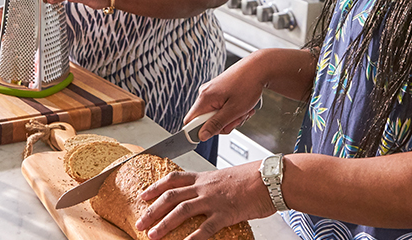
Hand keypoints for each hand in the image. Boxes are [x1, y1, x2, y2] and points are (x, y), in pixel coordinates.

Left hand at [136, 163, 274, 239]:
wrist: (271, 178)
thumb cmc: (254, 177)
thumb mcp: (228, 177)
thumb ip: (213, 186)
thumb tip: (205, 194)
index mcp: (205, 177)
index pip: (174, 178)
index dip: (156, 187)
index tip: (143, 195)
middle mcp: (205, 187)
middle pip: (171, 196)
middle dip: (152, 210)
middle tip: (140, 222)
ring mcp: (214, 200)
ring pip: (182, 210)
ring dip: (164, 224)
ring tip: (152, 235)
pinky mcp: (226, 213)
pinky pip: (205, 228)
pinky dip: (192, 239)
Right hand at [184, 56, 266, 141]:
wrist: (257, 69)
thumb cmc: (248, 84)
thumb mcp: (233, 110)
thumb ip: (216, 124)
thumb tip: (201, 135)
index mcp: (205, 98)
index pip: (190, 122)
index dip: (200, 131)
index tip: (215, 131)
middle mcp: (205, 94)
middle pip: (205, 121)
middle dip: (223, 124)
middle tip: (236, 118)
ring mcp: (212, 92)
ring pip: (215, 116)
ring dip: (231, 118)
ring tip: (243, 110)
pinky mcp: (218, 91)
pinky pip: (220, 108)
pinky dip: (232, 111)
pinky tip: (242, 106)